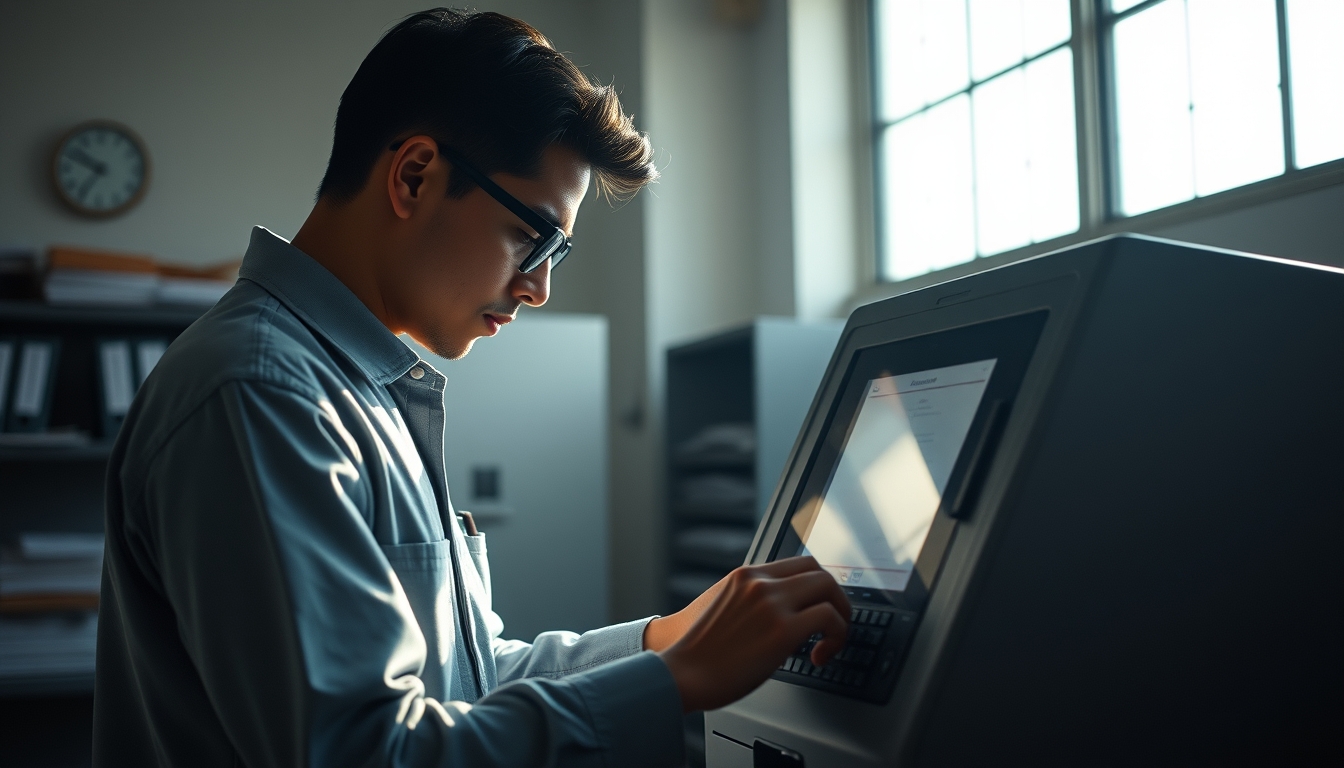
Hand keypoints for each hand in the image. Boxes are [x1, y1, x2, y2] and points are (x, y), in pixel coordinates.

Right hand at [654, 557, 849, 712]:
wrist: (682, 673)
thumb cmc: (700, 653)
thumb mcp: (726, 610)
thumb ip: (754, 604)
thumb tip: (787, 617)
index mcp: (746, 576)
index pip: (797, 563)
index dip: (817, 584)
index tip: (823, 604)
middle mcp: (760, 583)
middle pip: (818, 571)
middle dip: (835, 598)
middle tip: (834, 623)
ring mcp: (772, 603)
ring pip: (828, 589)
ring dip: (840, 616)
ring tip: (831, 641)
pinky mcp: (783, 630)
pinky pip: (828, 620)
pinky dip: (836, 637)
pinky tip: (819, 656)